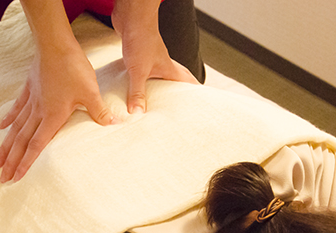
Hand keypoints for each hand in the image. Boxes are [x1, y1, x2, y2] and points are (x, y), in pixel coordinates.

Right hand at [0, 46, 115, 182]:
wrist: (55, 44)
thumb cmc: (73, 69)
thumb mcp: (91, 92)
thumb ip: (99, 112)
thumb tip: (113, 124)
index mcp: (52, 116)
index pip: (37, 145)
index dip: (27, 163)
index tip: (16, 177)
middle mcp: (38, 112)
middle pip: (21, 141)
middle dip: (11, 161)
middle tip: (1, 177)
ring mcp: (31, 100)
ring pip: (15, 128)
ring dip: (6, 146)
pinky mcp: (29, 89)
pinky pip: (17, 109)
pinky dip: (9, 119)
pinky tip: (1, 128)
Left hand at [111, 0, 198, 114]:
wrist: (131, 16)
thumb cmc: (141, 38)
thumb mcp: (139, 71)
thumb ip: (138, 92)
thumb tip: (138, 113)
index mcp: (170, 68)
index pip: (189, 81)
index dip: (196, 92)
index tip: (203, 103)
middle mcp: (163, 64)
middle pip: (176, 80)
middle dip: (179, 93)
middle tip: (181, 106)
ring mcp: (152, 59)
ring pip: (160, 78)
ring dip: (161, 88)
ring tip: (159, 102)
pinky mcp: (140, 56)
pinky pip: (144, 73)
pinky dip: (144, 81)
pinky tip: (137, 87)